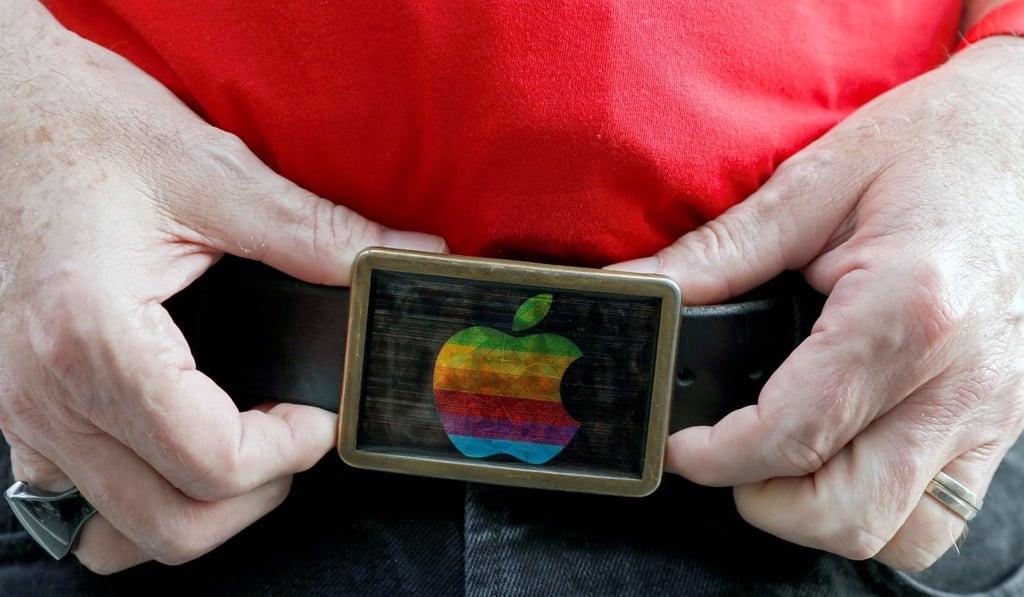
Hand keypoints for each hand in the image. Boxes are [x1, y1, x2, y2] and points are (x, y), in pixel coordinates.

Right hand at [0, 2, 444, 572]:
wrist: (3, 110)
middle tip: (294, 437)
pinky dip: (140, 497)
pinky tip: (178, 446)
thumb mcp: (211, 171)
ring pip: (121, 534)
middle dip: (257, 494)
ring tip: (244, 450)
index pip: (212, 462)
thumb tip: (402, 255)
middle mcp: (46, 394)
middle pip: (172, 523)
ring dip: (199, 510)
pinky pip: (79, 498)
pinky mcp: (22, 408)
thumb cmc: (85, 129)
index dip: (293, 450)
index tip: (322, 415)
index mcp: (95, 337)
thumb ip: (317, 230)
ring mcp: (25, 411)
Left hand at [611, 37, 1023, 570]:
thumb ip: (722, 251)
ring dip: (822, 514)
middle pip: (848, 511)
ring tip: (780, 458)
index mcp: (910, 310)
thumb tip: (645, 288)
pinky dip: (880, 510)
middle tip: (724, 453)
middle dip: (763, 499)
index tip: (678, 448)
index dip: (717, 457)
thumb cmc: (938, 146)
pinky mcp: (1003, 421)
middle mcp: (963, 379)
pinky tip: (843, 456)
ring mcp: (993, 410)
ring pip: (903, 536)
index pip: (796, 433)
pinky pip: (941, 514)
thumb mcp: (816, 183)